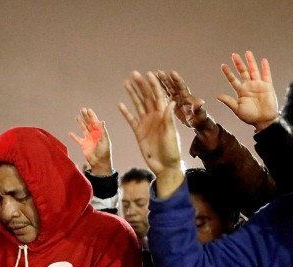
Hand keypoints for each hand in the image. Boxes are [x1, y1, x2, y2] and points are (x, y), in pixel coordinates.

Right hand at [68, 108, 112, 175]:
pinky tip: (70, 132)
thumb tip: (102, 121)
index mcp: (100, 133)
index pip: (95, 122)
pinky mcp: (84, 145)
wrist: (100, 163)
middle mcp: (94, 135)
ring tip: (77, 116)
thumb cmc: (105, 153)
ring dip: (80, 123)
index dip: (92, 116)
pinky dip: (74, 136)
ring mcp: (88, 139)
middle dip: (86, 116)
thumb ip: (102, 131)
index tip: (88, 109)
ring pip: (83, 129)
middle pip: (89, 123)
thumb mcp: (105, 141)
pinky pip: (78, 139)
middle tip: (82, 109)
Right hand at [119, 71, 184, 197]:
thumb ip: (168, 119)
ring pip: (138, 105)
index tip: (149, 74)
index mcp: (164, 115)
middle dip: (141, 85)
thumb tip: (171, 102)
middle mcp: (155, 116)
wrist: (164, 166)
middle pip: (146, 97)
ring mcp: (146, 123)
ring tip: (126, 83)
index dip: (154, 85)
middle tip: (134, 74)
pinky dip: (126, 112)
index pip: (158, 96)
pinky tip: (120, 104)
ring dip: (133, 94)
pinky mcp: (139, 132)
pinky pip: (131, 119)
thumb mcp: (171, 134)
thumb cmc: (172, 151)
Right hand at [156, 70, 210, 129]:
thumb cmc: (199, 119)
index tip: (171, 73)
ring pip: (168, 89)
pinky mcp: (173, 103)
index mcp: (187, 97)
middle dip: (166, 79)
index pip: (181, 87)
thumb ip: (198, 108)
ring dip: (161, 82)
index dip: (177, 80)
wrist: (197, 123)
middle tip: (158, 72)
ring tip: (154, 76)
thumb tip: (200, 102)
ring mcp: (177, 99)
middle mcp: (181, 96)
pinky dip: (160, 91)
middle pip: (172, 85)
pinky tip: (153, 87)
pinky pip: (165, 95)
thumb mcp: (199, 114)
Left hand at [217, 51, 278, 130]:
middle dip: (238, 63)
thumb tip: (217, 96)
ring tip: (247, 52)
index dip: (228, 73)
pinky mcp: (267, 86)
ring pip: (254, 70)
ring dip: (251, 61)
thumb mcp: (237, 110)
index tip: (223, 65)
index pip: (233, 80)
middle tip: (233, 55)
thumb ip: (229, 102)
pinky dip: (265, 68)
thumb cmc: (250, 117)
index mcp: (241, 91)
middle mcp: (249, 86)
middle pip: (243, 72)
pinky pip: (266, 75)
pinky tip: (263, 60)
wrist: (264, 121)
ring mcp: (258, 85)